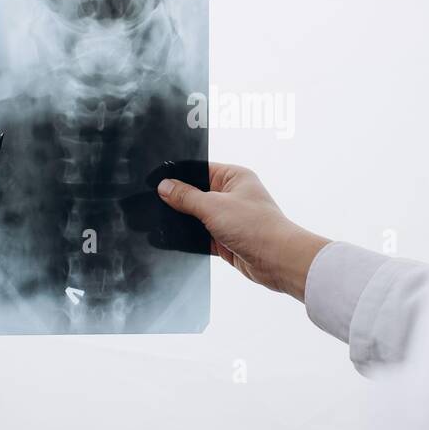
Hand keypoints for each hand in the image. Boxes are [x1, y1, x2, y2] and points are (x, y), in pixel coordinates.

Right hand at [156, 164, 328, 300]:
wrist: (278, 261)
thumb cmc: (256, 226)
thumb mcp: (214, 206)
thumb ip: (186, 197)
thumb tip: (165, 187)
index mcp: (234, 177)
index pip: (200, 169)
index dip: (178, 174)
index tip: (155, 179)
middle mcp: (232, 195)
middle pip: (196, 193)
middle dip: (177, 199)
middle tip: (151, 202)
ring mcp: (229, 218)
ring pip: (197, 216)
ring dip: (182, 220)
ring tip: (155, 221)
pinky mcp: (226, 240)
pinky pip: (200, 236)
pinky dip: (187, 238)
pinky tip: (168, 238)